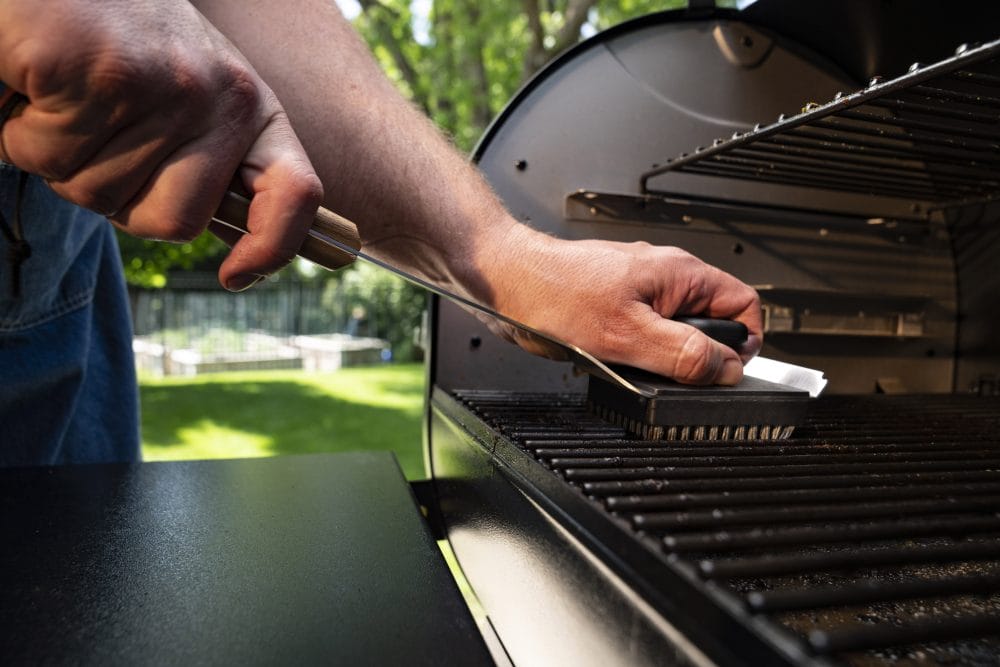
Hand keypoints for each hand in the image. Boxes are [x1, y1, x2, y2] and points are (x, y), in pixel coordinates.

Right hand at [0, 0, 321, 290]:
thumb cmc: (116, 40)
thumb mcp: (187, 98)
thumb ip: (207, 162)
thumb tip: (242, 257)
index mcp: (250, 109)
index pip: (296, 193)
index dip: (272, 248)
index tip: (236, 275)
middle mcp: (222, 97)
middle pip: (174, 222)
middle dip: (117, 198)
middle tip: (95, 136)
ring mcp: (167, 84)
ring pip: (96, 192)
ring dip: (57, 157)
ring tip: (64, 96)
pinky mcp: (102, 70)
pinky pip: (48, 152)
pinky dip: (19, 130)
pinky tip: (35, 82)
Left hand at [482, 224, 762, 384]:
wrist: (505, 283)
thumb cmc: (554, 293)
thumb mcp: (628, 335)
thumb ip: (684, 353)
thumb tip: (726, 368)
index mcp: (680, 274)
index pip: (744, 304)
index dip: (744, 342)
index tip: (727, 370)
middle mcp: (664, 277)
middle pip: (710, 323)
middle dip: (697, 354)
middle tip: (670, 372)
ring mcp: (639, 290)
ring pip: (674, 332)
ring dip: (661, 356)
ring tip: (631, 362)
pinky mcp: (614, 305)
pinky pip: (643, 335)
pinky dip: (635, 353)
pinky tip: (611, 358)